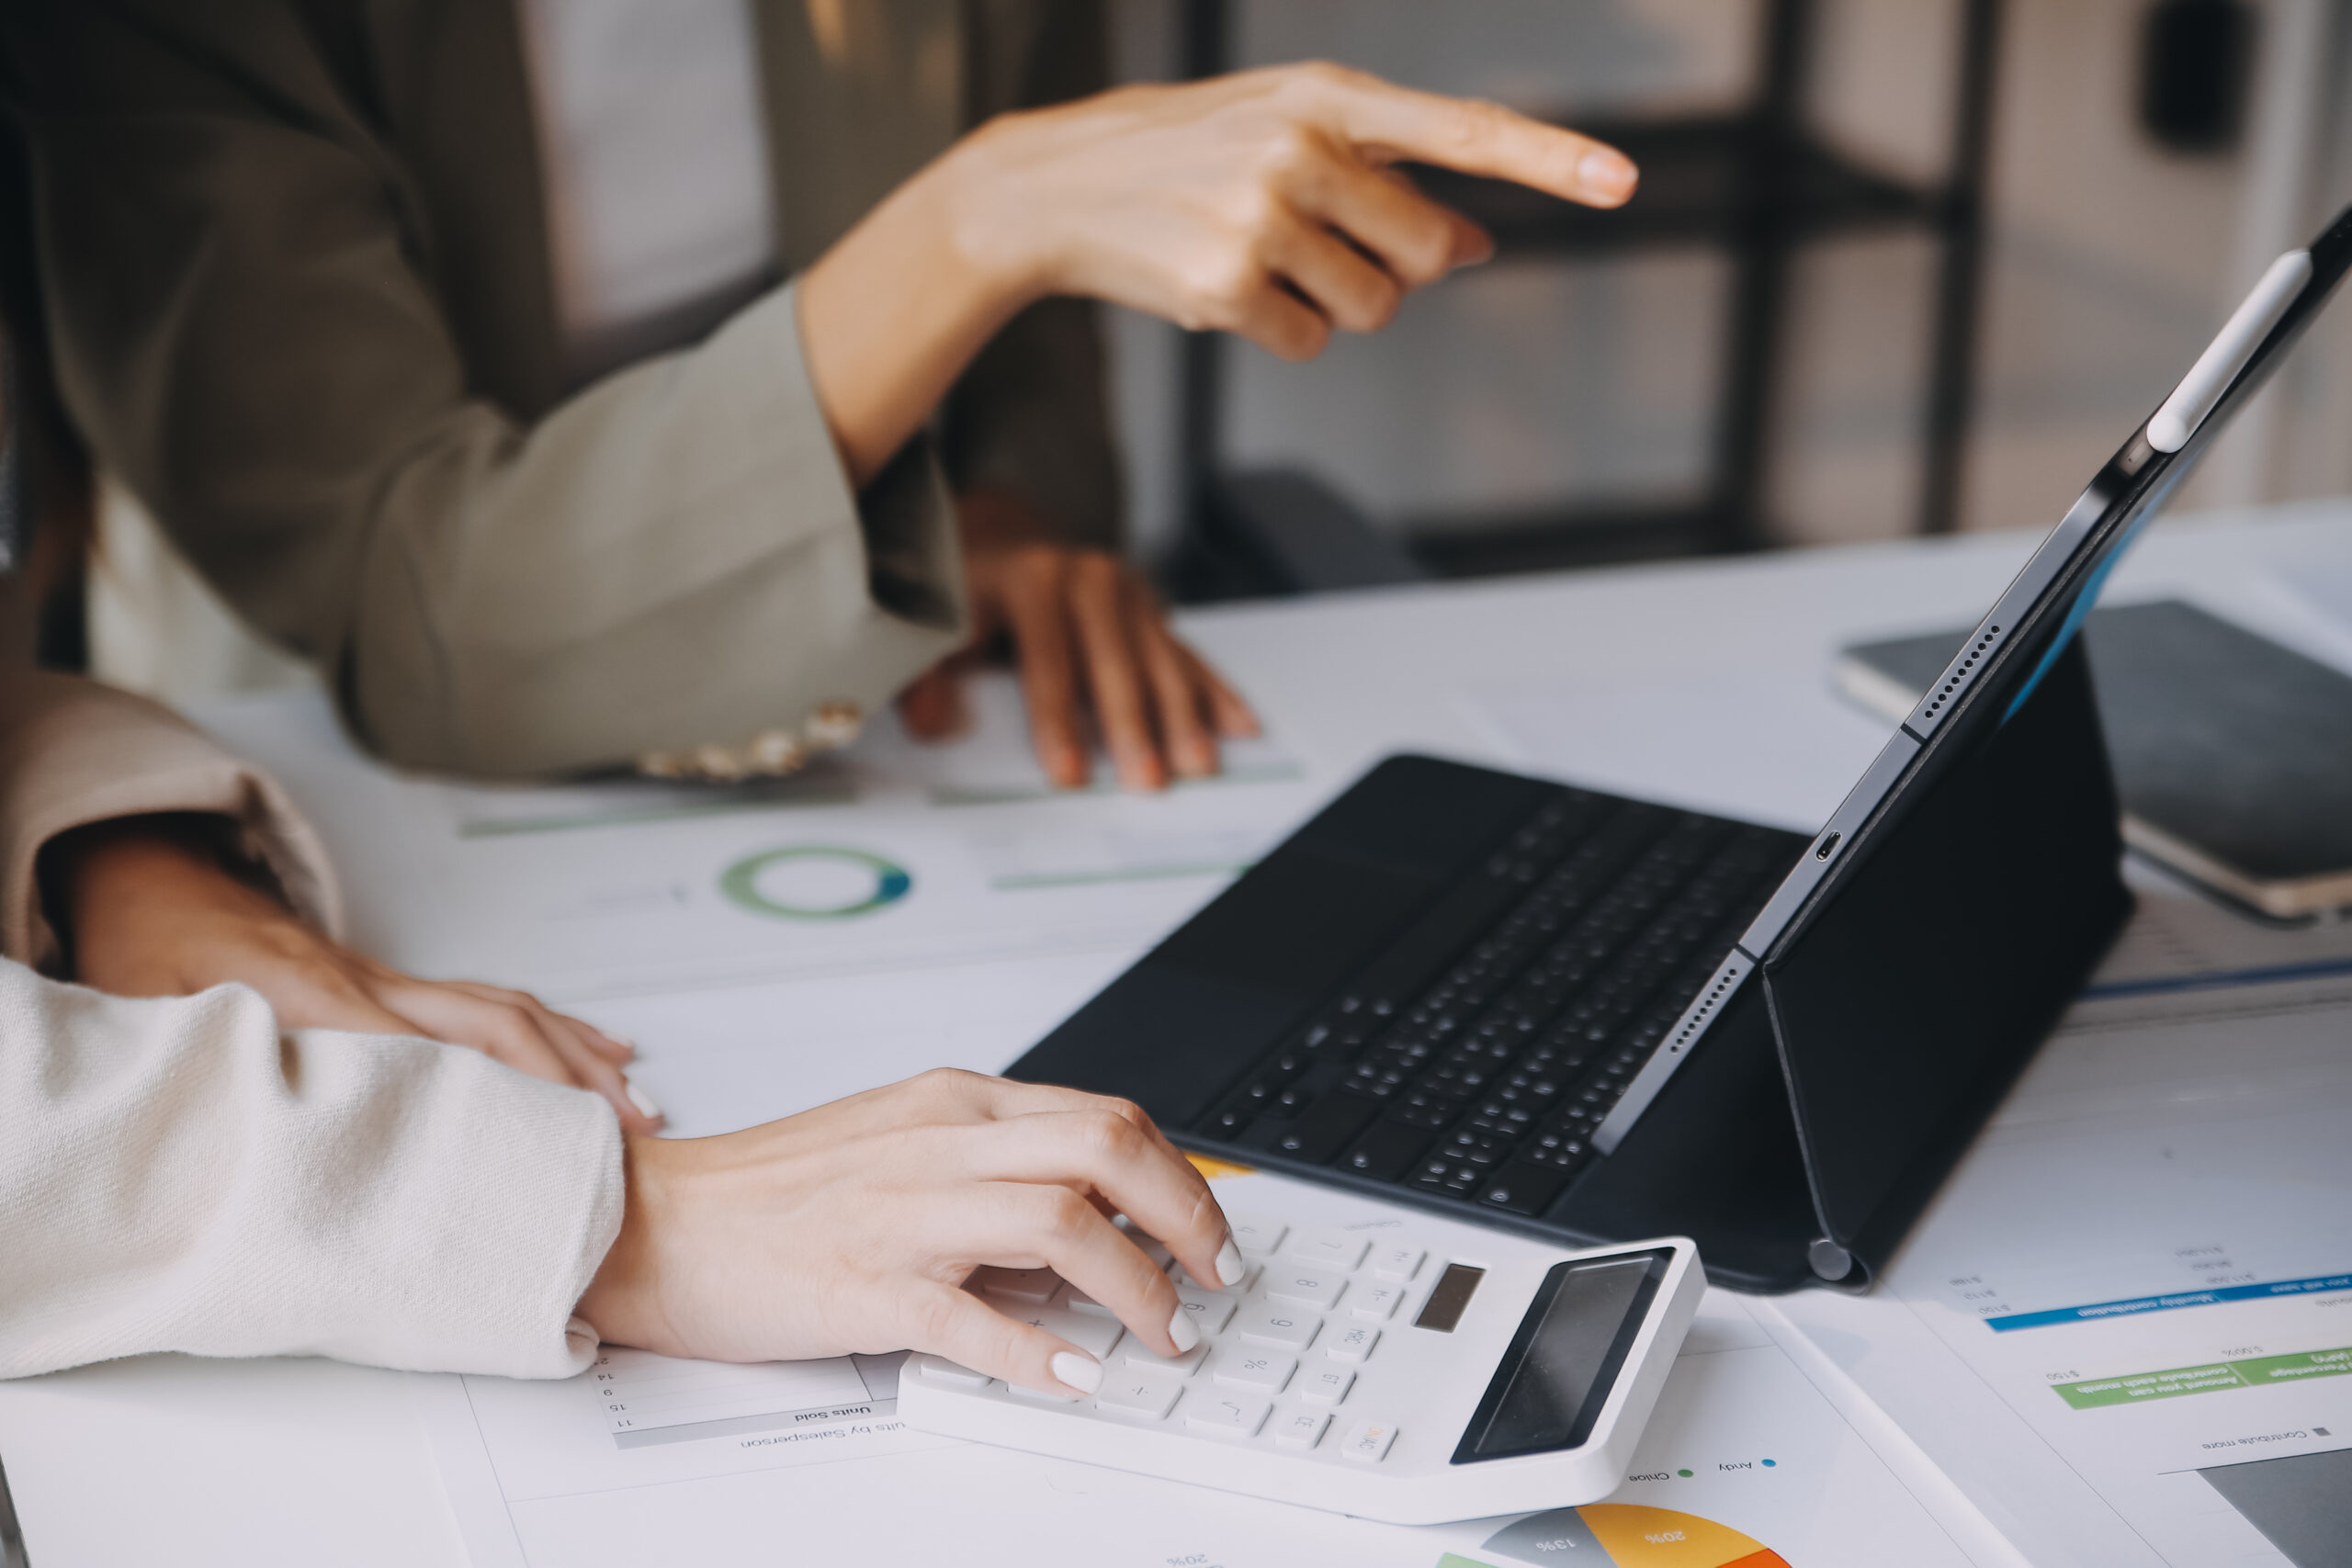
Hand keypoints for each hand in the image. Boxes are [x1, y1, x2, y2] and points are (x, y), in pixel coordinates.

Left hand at [46, 814, 661, 1131]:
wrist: (151, 884)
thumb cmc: (147, 957)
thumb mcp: (157, 1017)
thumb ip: (213, 1068)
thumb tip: (256, 1140)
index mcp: (312, 997)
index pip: (417, 1053)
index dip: (488, 1098)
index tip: (538, 1153)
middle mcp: (369, 982)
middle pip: (492, 1024)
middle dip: (567, 1079)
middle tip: (623, 1137)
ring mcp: (390, 977)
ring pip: (505, 1010)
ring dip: (577, 1055)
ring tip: (636, 1106)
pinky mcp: (394, 981)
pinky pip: (491, 1001)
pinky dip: (555, 1027)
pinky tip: (597, 1049)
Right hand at [575, 1069, 1243, 1395]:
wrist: (658, 1222)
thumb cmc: (774, 1193)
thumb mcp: (901, 1146)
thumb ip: (991, 1169)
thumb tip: (1090, 1224)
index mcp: (955, 1103)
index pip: (1106, 1116)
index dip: (1181, 1177)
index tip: (1210, 1232)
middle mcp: (939, 1141)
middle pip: (1108, 1149)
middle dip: (1188, 1217)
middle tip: (1215, 1279)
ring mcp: (904, 1211)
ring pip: (1064, 1224)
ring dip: (1138, 1288)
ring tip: (1163, 1335)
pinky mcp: (867, 1283)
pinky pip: (975, 1316)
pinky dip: (1041, 1352)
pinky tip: (1077, 1377)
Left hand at [898, 493, 1257, 789]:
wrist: (1001, 528)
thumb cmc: (964, 588)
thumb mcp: (934, 622)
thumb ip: (927, 673)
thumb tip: (937, 724)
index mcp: (1031, 577)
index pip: (1048, 660)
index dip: (1057, 722)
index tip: (1069, 774)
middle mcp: (1088, 576)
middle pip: (1115, 662)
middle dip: (1134, 726)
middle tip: (1149, 781)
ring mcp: (1127, 591)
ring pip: (1160, 660)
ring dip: (1182, 716)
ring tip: (1198, 765)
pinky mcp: (1149, 609)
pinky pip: (1186, 654)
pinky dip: (1213, 691)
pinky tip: (1239, 726)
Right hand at [960, 63, 1634, 356]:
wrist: (1056, 186)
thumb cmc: (1188, 155)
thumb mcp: (1289, 139)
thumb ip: (1386, 181)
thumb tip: (1476, 243)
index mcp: (1326, 95)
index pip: (1460, 131)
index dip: (1548, 159)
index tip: (1622, 180)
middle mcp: (1300, 147)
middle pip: (1424, 253)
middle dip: (1391, 267)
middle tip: (1320, 242)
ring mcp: (1261, 216)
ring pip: (1372, 308)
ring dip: (1332, 302)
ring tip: (1260, 257)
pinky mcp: (1226, 284)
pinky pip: (1311, 341)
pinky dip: (1282, 329)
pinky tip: (1223, 287)